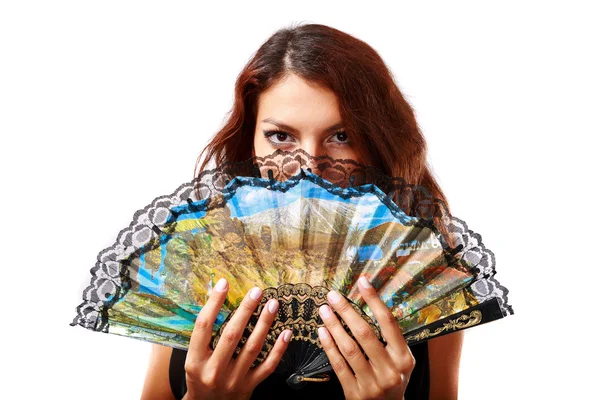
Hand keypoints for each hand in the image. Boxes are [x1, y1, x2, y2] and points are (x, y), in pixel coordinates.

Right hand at [183, 278, 292, 399]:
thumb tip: (217, 299)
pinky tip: (286, 332)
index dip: (213, 303)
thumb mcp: (194, 360)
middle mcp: (214, 370)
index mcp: (195, 361)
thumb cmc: (200, 378)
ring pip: (253, 347)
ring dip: (264, 323)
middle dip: (245, 310)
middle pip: (232, 334)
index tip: (223, 283)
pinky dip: (279, 349)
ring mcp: (234, 380)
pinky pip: (267, 365)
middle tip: (257, 291)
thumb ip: (203, 336)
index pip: (203, 326)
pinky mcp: (249, 386)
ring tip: (273, 304)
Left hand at [317, 276, 415, 399]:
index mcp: (404, 358)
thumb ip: (390, 338)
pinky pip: (338, 365)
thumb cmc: (393, 378)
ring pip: (349, 348)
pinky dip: (329, 346)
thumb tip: (372, 302)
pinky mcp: (355, 393)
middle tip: (333, 295)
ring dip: (334, 326)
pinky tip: (322, 331)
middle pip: (365, 333)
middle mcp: (390, 371)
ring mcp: (372, 384)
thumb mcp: (400, 360)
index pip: (388, 323)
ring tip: (324, 310)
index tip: (362, 281)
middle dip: (346, 311)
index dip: (374, 300)